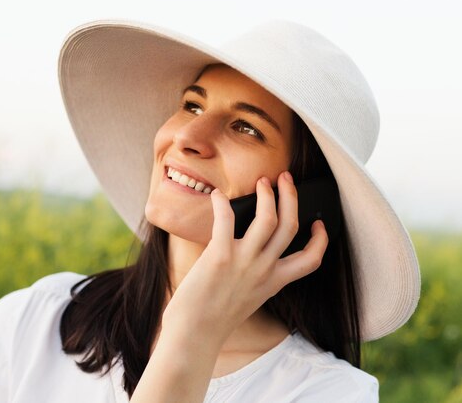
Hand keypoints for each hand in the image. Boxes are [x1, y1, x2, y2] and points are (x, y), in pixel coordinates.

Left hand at [161, 171, 328, 346]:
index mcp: (274, 282)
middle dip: (291, 197)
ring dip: (267, 194)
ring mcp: (244, 262)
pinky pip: (227, 220)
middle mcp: (264, 270)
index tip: (319, 222)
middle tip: (286, 180)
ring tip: (262, 182)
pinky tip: (217, 195)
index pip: (311, 259)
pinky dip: (222, 203)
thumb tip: (248, 253)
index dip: (320, 239)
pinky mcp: (220, 256)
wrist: (194, 334)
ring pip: (268, 218)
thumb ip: (254, 276)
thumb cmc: (214, 318)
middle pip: (290, 225)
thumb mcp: (247, 298)